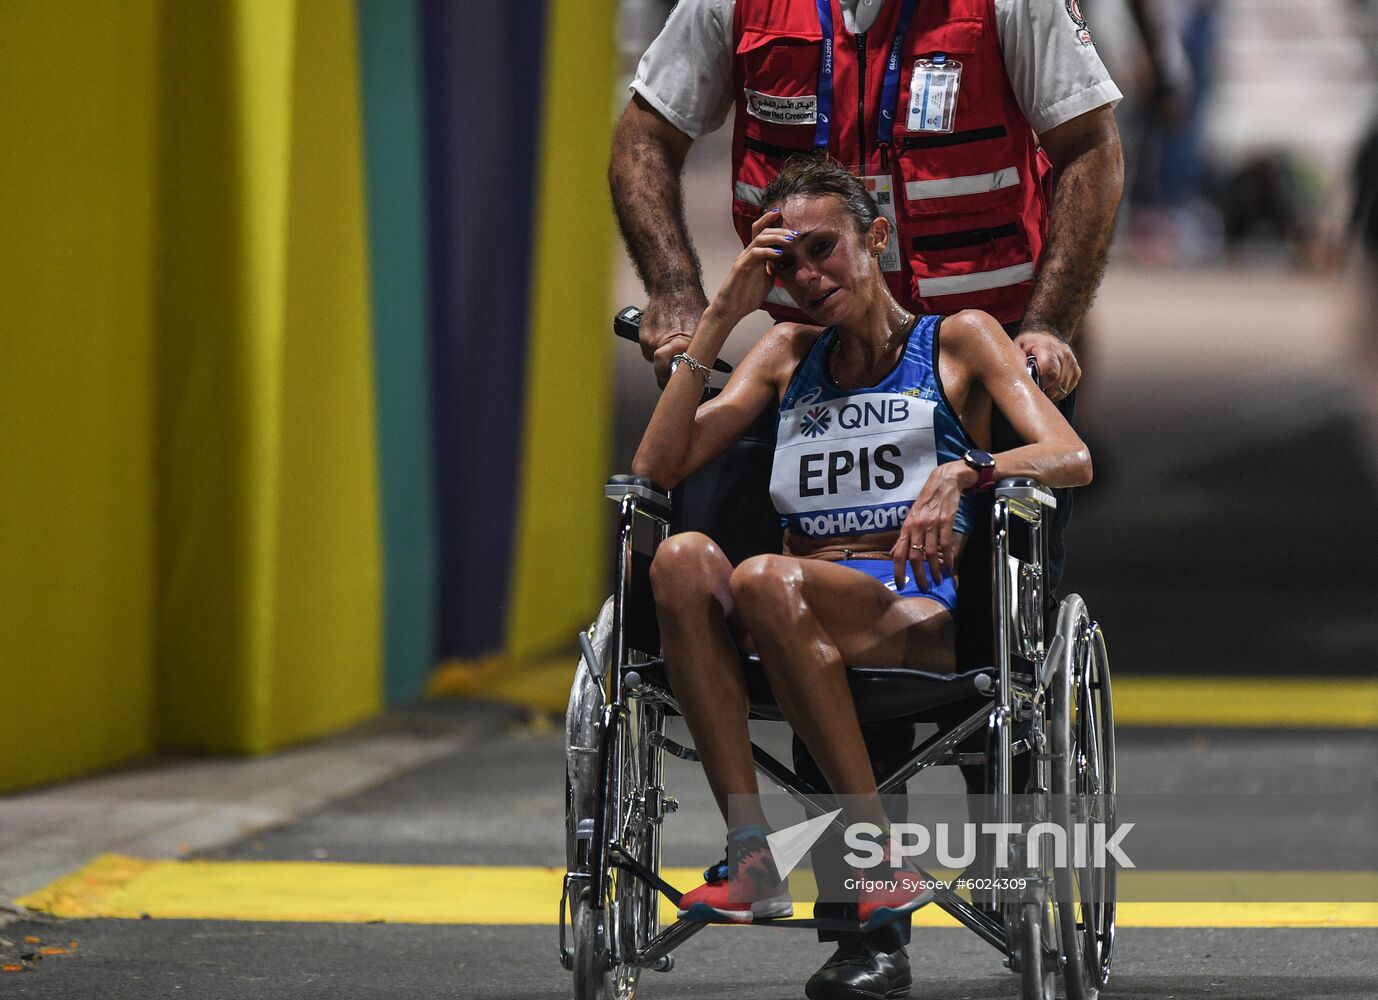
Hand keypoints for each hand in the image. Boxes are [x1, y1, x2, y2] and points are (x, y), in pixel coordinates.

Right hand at [642, 293, 707, 385]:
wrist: (673, 287)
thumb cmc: (690, 304)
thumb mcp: (703, 327)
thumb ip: (699, 348)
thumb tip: (703, 366)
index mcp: (684, 345)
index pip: (674, 375)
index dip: (673, 382)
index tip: (675, 386)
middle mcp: (665, 345)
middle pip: (662, 371)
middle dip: (666, 372)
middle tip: (671, 370)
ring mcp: (651, 341)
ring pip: (654, 358)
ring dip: (661, 355)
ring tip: (669, 341)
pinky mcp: (642, 335)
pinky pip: (648, 348)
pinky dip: (654, 344)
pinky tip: (662, 333)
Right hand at [708, 207, 797, 326]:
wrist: (731, 310)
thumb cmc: (747, 296)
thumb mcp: (767, 280)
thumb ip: (774, 269)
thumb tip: (785, 264)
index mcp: (755, 255)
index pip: (762, 232)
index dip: (772, 222)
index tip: (786, 217)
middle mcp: (748, 254)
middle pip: (761, 230)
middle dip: (779, 229)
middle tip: (796, 233)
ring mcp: (744, 259)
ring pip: (759, 239)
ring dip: (776, 237)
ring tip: (790, 240)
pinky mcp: (740, 267)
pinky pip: (755, 254)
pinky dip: (768, 251)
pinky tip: (779, 254)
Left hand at [890, 463, 964, 592]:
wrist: (943, 482)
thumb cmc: (926, 501)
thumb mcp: (911, 518)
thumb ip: (903, 538)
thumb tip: (894, 555)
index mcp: (906, 527)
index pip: (898, 554)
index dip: (898, 571)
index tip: (901, 585)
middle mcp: (917, 527)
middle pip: (914, 557)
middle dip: (919, 576)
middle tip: (924, 588)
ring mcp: (931, 524)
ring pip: (930, 553)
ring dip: (934, 570)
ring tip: (938, 581)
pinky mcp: (946, 521)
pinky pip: (946, 544)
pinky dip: (948, 558)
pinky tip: (949, 568)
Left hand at [1013, 327, 1080, 401]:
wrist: (1045, 334)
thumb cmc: (1028, 343)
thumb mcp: (1017, 346)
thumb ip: (1017, 358)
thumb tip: (1019, 370)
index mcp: (1048, 347)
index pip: (1050, 371)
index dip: (1042, 383)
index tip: (1035, 385)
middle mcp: (1063, 353)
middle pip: (1057, 381)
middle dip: (1046, 390)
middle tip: (1037, 390)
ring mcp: (1072, 361)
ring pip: (1063, 387)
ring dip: (1052, 393)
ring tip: (1042, 388)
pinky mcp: (1076, 370)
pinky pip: (1069, 387)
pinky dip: (1059, 391)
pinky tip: (1050, 387)